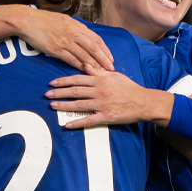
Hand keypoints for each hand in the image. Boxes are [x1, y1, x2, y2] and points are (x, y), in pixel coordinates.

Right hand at [0, 6, 114, 71]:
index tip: (111, 58)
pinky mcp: (56, 49)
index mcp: (77, 26)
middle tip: (111, 68)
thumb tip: (85, 34)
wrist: (28, 21)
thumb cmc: (44, 20)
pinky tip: (85, 71)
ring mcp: (65, 41)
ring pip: (84, 55)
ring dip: (94, 65)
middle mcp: (74, 33)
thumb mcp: (64, 19)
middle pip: (94, 48)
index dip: (105, 49)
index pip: (96, 39)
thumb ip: (75, 28)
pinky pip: (71, 59)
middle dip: (104, 59)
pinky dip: (79, 66)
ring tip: (101, 73)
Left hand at [45, 70, 175, 128]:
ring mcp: (102, 104)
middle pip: (75, 91)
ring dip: (64, 106)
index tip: (52, 82)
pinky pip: (89, 120)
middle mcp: (99, 91)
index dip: (63, 81)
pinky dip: (77, 123)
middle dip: (59, 92)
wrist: (144, 102)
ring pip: (79, 105)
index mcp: (101, 80)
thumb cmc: (129, 88)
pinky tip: (67, 125)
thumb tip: (86, 65)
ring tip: (52, 106)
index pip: (78, 79)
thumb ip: (99, 72)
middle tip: (47, 95)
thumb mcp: (114, 76)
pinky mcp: (106, 116)